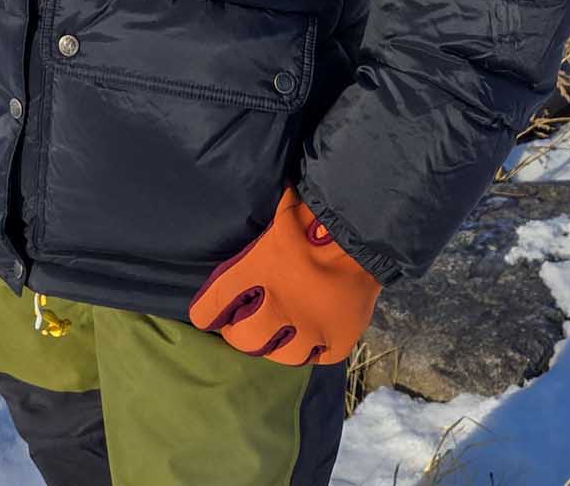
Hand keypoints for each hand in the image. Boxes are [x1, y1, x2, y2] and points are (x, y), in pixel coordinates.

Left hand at [187, 186, 380, 366]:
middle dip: (239, 333)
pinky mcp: (337, 341)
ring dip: (273, 344)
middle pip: (244, 338)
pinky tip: (310, 336)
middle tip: (242, 325)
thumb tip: (233, 223)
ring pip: (279, 354)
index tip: (205, 317)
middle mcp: (279, 305)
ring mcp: (310, 327)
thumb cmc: (314, 213)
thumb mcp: (272, 218)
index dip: (206, 313)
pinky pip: (316, 356)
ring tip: (275, 334)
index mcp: (256, 271)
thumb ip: (253, 236)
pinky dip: (311, 347)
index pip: (213, 305)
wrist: (364, 228)